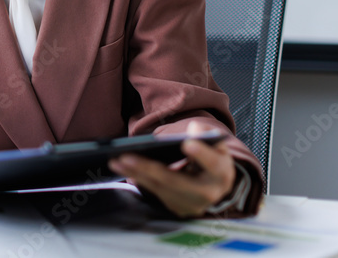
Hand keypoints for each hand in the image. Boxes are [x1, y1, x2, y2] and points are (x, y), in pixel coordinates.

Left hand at [108, 121, 236, 217]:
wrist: (213, 182)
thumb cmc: (212, 157)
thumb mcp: (215, 143)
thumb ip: (205, 133)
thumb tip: (193, 130)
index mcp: (222, 175)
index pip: (213, 165)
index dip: (201, 155)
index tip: (187, 143)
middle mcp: (208, 194)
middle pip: (176, 181)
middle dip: (149, 169)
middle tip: (126, 156)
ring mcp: (191, 205)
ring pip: (160, 189)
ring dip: (136, 174)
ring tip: (115, 161)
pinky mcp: (177, 207)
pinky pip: (155, 192)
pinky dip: (138, 179)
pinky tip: (123, 169)